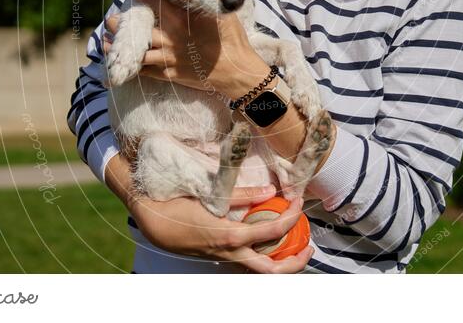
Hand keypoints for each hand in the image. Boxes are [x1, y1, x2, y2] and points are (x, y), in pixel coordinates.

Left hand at [103, 0, 270, 98]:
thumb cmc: (232, 41)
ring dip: (119, 49)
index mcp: (181, 20)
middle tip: (112, 21)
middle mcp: (169, 37)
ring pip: (136, 52)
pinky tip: (123, 64)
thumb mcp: (221, 16)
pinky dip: (133, 67)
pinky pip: (145, 71)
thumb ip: (207, 4)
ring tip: (106, 45)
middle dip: (121, 25)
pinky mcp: (169, 73)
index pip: (156, 4)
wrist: (236, 71)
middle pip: (138, 30)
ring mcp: (167, 57)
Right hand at [128, 183, 314, 273]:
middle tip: (310, 247)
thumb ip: (242, 195)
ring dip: (281, 263)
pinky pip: (247, 262)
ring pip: (260, 271)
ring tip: (295, 248)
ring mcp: (225, 258)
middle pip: (272, 271)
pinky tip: (268, 243)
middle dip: (295, 263)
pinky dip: (263, 256)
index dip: (291, 217)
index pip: (274, 232)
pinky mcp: (220, 256)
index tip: (298, 203)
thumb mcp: (212, 196)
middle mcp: (231, 253)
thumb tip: (270, 191)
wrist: (153, 223)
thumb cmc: (180, 206)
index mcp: (232, 237)